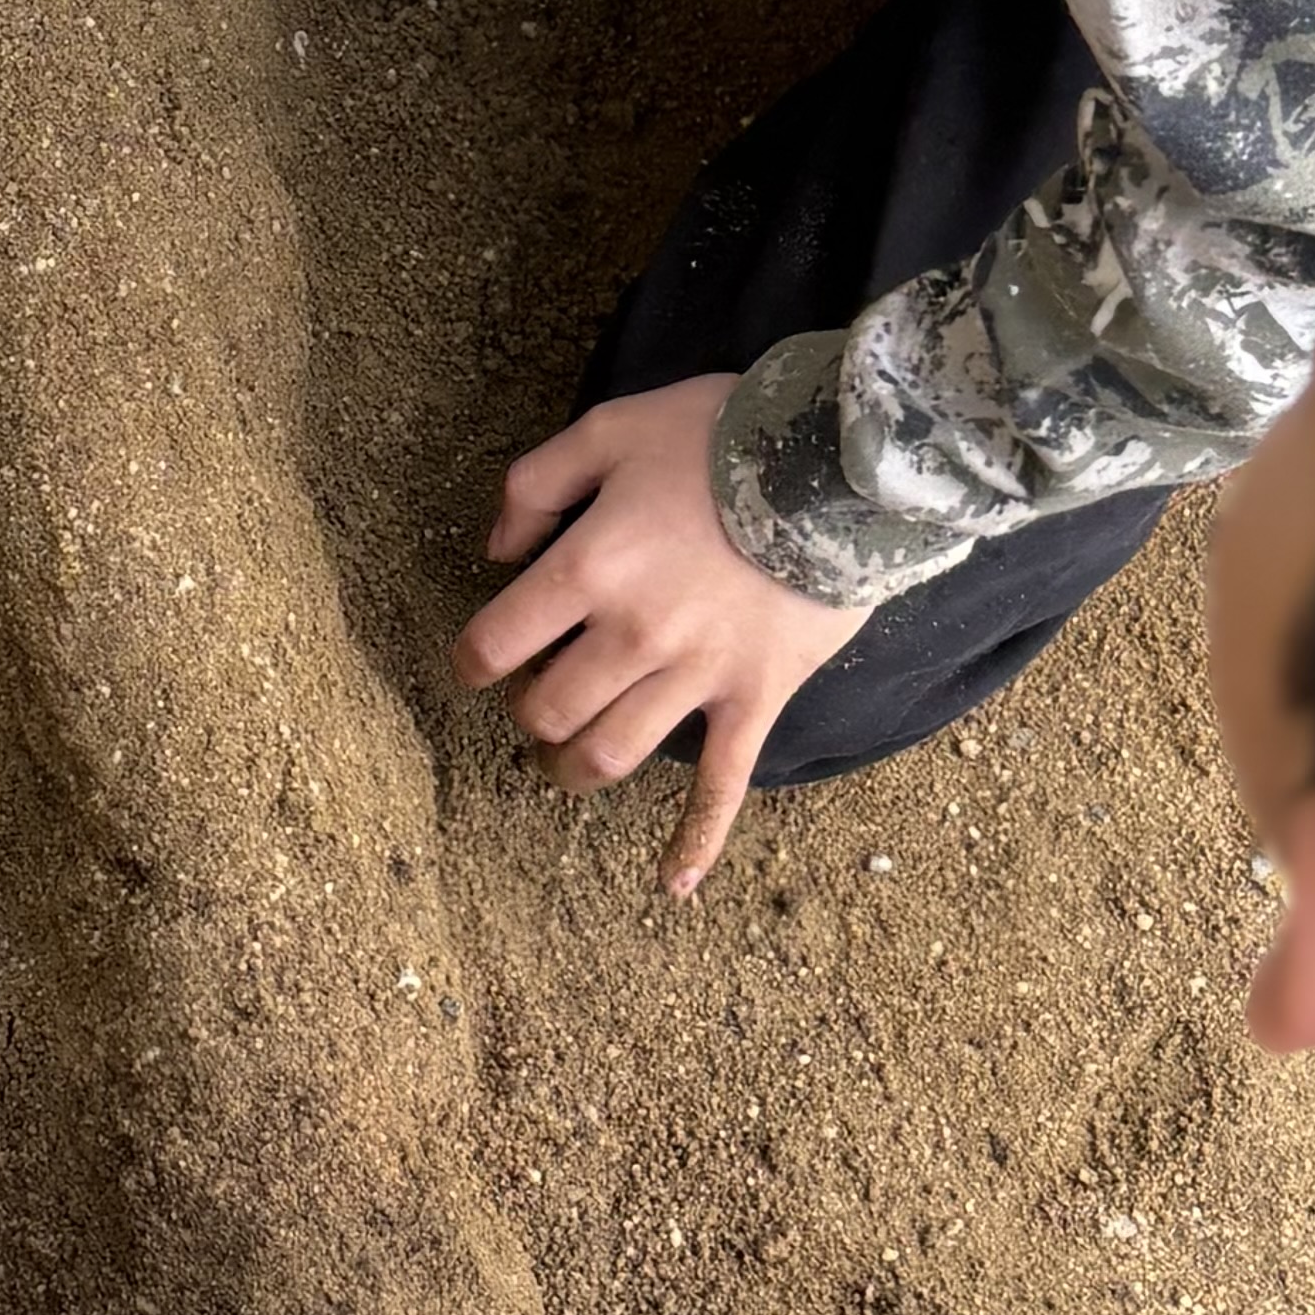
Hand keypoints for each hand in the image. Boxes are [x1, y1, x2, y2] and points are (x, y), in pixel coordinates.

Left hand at [455, 370, 861, 895]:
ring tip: (564, 764)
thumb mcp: (611, 427)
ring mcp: (697, 675)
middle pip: (547, 711)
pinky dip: (696, 842)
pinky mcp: (756, 698)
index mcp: (589, 566)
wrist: (843, 460)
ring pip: (610, 755)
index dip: (471, 661)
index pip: (494, 644)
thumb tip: (496, 552)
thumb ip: (535, 483)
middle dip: (528, 712)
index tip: (477, 664)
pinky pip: (723, 787)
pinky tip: (672, 887)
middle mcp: (634, 633)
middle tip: (537, 696)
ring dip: (574, 769)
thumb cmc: (721, 435)